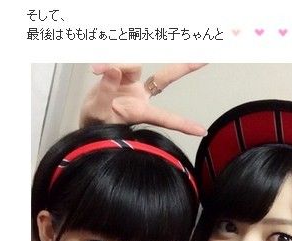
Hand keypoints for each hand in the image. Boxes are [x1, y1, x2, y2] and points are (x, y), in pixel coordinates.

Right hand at [79, 63, 206, 135]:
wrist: (88, 120)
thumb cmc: (95, 125)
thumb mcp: (97, 113)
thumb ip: (105, 92)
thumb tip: (114, 69)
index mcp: (141, 112)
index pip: (166, 118)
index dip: (183, 124)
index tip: (202, 131)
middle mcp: (141, 97)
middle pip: (165, 78)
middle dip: (183, 67)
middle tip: (203, 59)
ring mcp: (134, 85)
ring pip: (133, 64)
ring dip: (117, 63)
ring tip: (95, 70)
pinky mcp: (123, 76)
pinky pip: (120, 63)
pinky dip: (107, 64)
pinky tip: (95, 69)